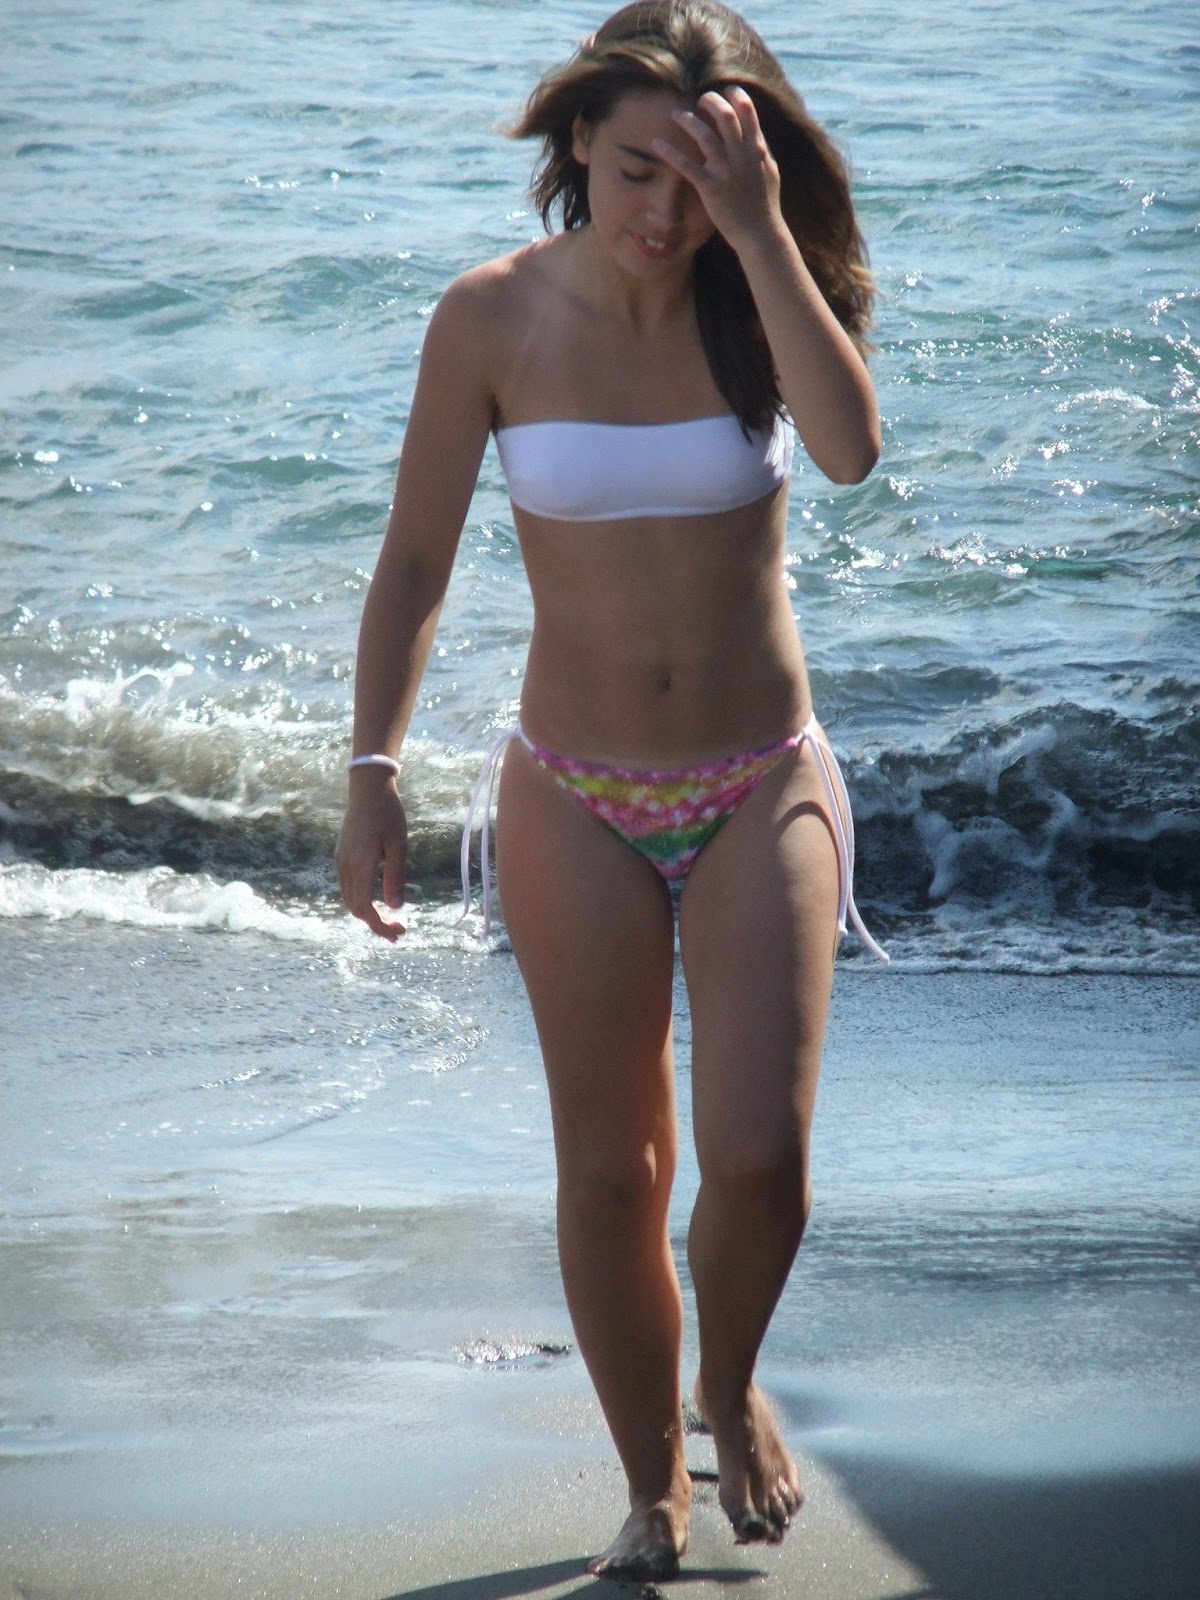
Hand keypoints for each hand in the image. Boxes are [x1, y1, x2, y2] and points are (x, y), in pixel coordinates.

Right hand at [334, 775, 407, 941]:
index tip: (397, 934)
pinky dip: (361, 899)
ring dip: (367, 913)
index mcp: (360, 865)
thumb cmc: (388, 814)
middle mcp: (346, 866)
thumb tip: (396, 907)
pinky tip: (377, 898)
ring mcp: (341, 861)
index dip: (379, 926)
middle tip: (398, 929)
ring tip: (389, 918)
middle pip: (355, 908)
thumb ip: (396, 877)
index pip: (365, 909)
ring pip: (349, 899)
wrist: (368, 789)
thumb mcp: (398, 845)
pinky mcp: (341, 855)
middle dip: (375, 923)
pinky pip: (348, 886)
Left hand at [652, 87, 782, 251]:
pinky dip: (670, 153)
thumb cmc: (765, 205)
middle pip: (724, 115)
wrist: (760, 233)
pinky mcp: (711, 188)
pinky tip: (656, 144)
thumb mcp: (769, 170)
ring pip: (704, 135)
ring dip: (687, 119)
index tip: (724, 92)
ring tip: (676, 114)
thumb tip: (753, 132)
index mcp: (756, 148)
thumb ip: (759, 149)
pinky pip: (686, 166)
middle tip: (699, 100)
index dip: (733, 94)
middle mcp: (741, 155)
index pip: (746, 109)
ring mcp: (725, 171)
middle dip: (709, 101)